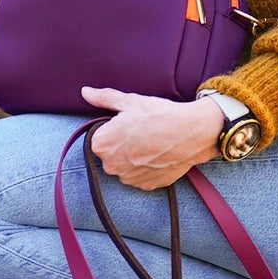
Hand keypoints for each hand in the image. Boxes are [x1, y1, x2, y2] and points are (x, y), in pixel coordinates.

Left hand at [80, 87, 223, 189]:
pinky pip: (139, 177)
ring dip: (132, 159)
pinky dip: (146, 168)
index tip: (127, 125)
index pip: (98, 139)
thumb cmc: (159, 114)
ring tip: (151, 143)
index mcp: (102, 144)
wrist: (192, 132)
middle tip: (140, 133)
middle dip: (120, 146)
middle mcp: (112, 166)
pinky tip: (157, 154)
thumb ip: (103, 98)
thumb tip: (85, 92)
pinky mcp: (147, 185)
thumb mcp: (129, 101)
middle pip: (109, 155)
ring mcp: (129, 178)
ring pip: (124, 167)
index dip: (112, 131)